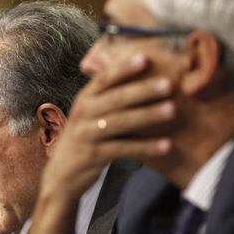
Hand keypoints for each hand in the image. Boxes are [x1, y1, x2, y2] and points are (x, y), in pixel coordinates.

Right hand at [27, 54, 175, 233]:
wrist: (62, 175)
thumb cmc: (84, 139)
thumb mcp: (89, 115)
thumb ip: (107, 98)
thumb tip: (139, 79)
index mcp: (85, 99)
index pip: (104, 78)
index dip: (123, 68)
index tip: (145, 58)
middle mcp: (83, 113)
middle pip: (115, 98)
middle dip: (143, 90)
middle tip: (168, 84)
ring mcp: (87, 134)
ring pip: (120, 122)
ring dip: (147, 115)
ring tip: (172, 110)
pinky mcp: (93, 155)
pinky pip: (123, 149)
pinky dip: (146, 147)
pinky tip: (166, 145)